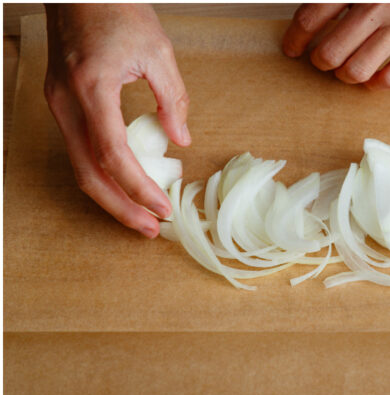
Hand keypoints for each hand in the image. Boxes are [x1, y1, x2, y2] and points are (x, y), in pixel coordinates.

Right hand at [44, 4, 190, 237]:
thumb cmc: (118, 10)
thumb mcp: (159, 52)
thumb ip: (173, 99)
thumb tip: (181, 140)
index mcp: (92, 88)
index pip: (113, 155)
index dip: (138, 189)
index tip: (163, 209)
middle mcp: (67, 102)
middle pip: (88, 172)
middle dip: (121, 207)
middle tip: (151, 230)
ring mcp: (59, 104)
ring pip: (79, 166)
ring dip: (111, 195)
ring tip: (142, 216)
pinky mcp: (62, 103)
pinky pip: (79, 149)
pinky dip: (103, 173)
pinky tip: (128, 185)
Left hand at [282, 3, 389, 89]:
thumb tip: (312, 19)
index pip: (310, 17)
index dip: (295, 39)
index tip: (293, 48)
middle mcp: (379, 3)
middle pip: (330, 52)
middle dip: (320, 61)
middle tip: (324, 59)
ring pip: (356, 70)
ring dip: (345, 75)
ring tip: (348, 69)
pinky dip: (375, 83)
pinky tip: (374, 75)